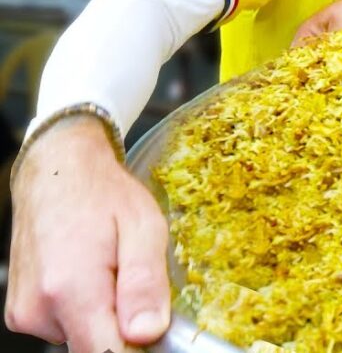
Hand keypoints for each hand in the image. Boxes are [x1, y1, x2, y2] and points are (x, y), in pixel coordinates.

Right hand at [5, 118, 170, 351]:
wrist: (57, 171)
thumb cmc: (104, 193)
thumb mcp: (144, 229)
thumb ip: (146, 284)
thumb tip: (146, 334)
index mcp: (71, 289)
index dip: (138, 348)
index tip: (154, 327)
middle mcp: (39, 308)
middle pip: (96, 348)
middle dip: (125, 328)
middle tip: (135, 282)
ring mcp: (25, 313)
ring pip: (82, 338)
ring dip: (105, 317)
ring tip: (111, 270)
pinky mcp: (21, 312)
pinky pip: (65, 327)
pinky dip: (85, 311)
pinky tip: (91, 276)